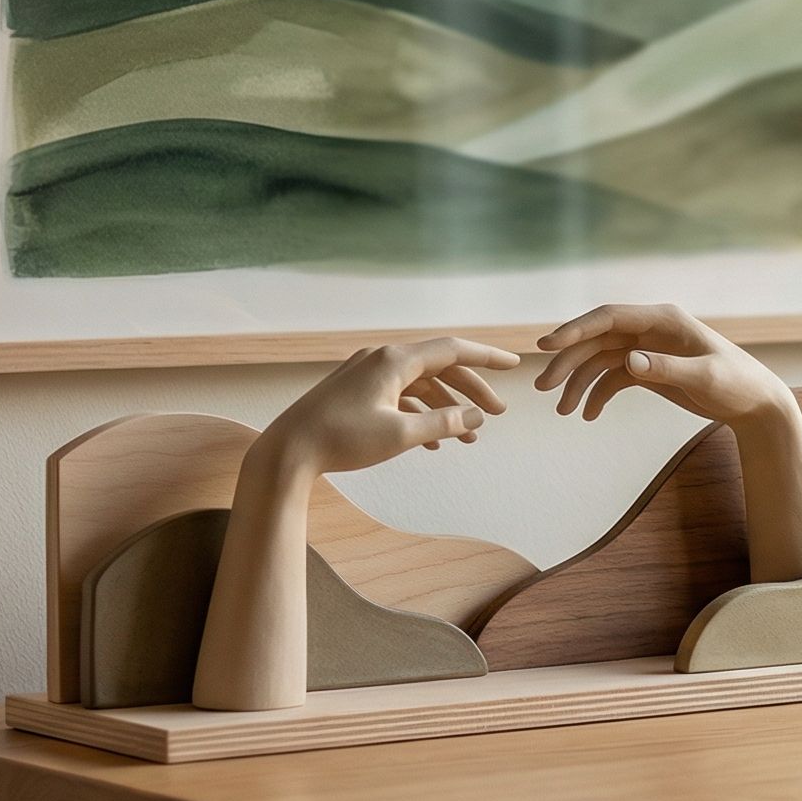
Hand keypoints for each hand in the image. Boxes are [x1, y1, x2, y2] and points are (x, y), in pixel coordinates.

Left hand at [256, 338, 520, 475]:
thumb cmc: (342, 440)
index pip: (452, 350)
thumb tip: (475, 417)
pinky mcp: (357, 393)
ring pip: (420, 385)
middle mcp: (382, 359)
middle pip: (439, 368)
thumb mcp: (401, 435)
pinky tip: (434, 443)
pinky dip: (421, 414)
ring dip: (446, 408)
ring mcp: (367, 375)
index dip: (487, 357)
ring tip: (469, 438)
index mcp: (394, 360)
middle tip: (498, 413)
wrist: (288, 451)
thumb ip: (443, 424)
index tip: (514, 364)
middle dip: (471, 390)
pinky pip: (400, 397)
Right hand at [531, 304, 793, 426]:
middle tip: (542, 387)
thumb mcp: (706, 378)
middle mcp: (650, 329)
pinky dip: (598, 395)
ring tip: (562, 410)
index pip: (609, 317)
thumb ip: (667, 369)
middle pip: (597, 340)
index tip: (547, 345)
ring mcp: (647, 349)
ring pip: (600, 360)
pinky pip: (613, 378)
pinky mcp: (648, 370)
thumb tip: (630, 360)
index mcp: (663, 319)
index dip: (575, 329)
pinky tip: (588, 415)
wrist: (754, 404)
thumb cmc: (737, 384)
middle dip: (568, 362)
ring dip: (578, 382)